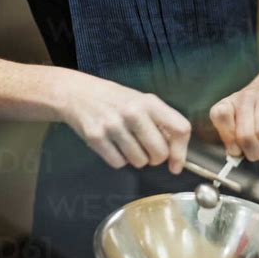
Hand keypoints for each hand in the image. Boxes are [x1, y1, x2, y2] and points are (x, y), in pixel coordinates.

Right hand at [58, 69, 190, 173]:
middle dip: (155, 158)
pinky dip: (118, 159)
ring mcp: (113, 125)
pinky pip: (118, 163)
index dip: (181, 151)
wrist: (78, 93)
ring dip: (136, 158)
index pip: (180, 128)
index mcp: (150, 102)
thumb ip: (159, 121)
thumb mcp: (141, 101)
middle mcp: (133, 112)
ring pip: (139, 162)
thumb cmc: (115, 99)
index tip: (176, 164)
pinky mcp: (96, 137)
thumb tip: (175, 152)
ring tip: (126, 142)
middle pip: (160, 153)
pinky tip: (113, 145)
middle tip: (146, 149)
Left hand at [209, 84, 258, 160]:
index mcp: (227, 104)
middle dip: (251, 150)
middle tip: (255, 149)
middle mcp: (244, 97)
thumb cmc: (252, 113)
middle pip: (245, 135)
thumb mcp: (236, 123)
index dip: (228, 137)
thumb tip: (235, 154)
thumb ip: (231, 140)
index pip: (219, 116)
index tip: (235, 146)